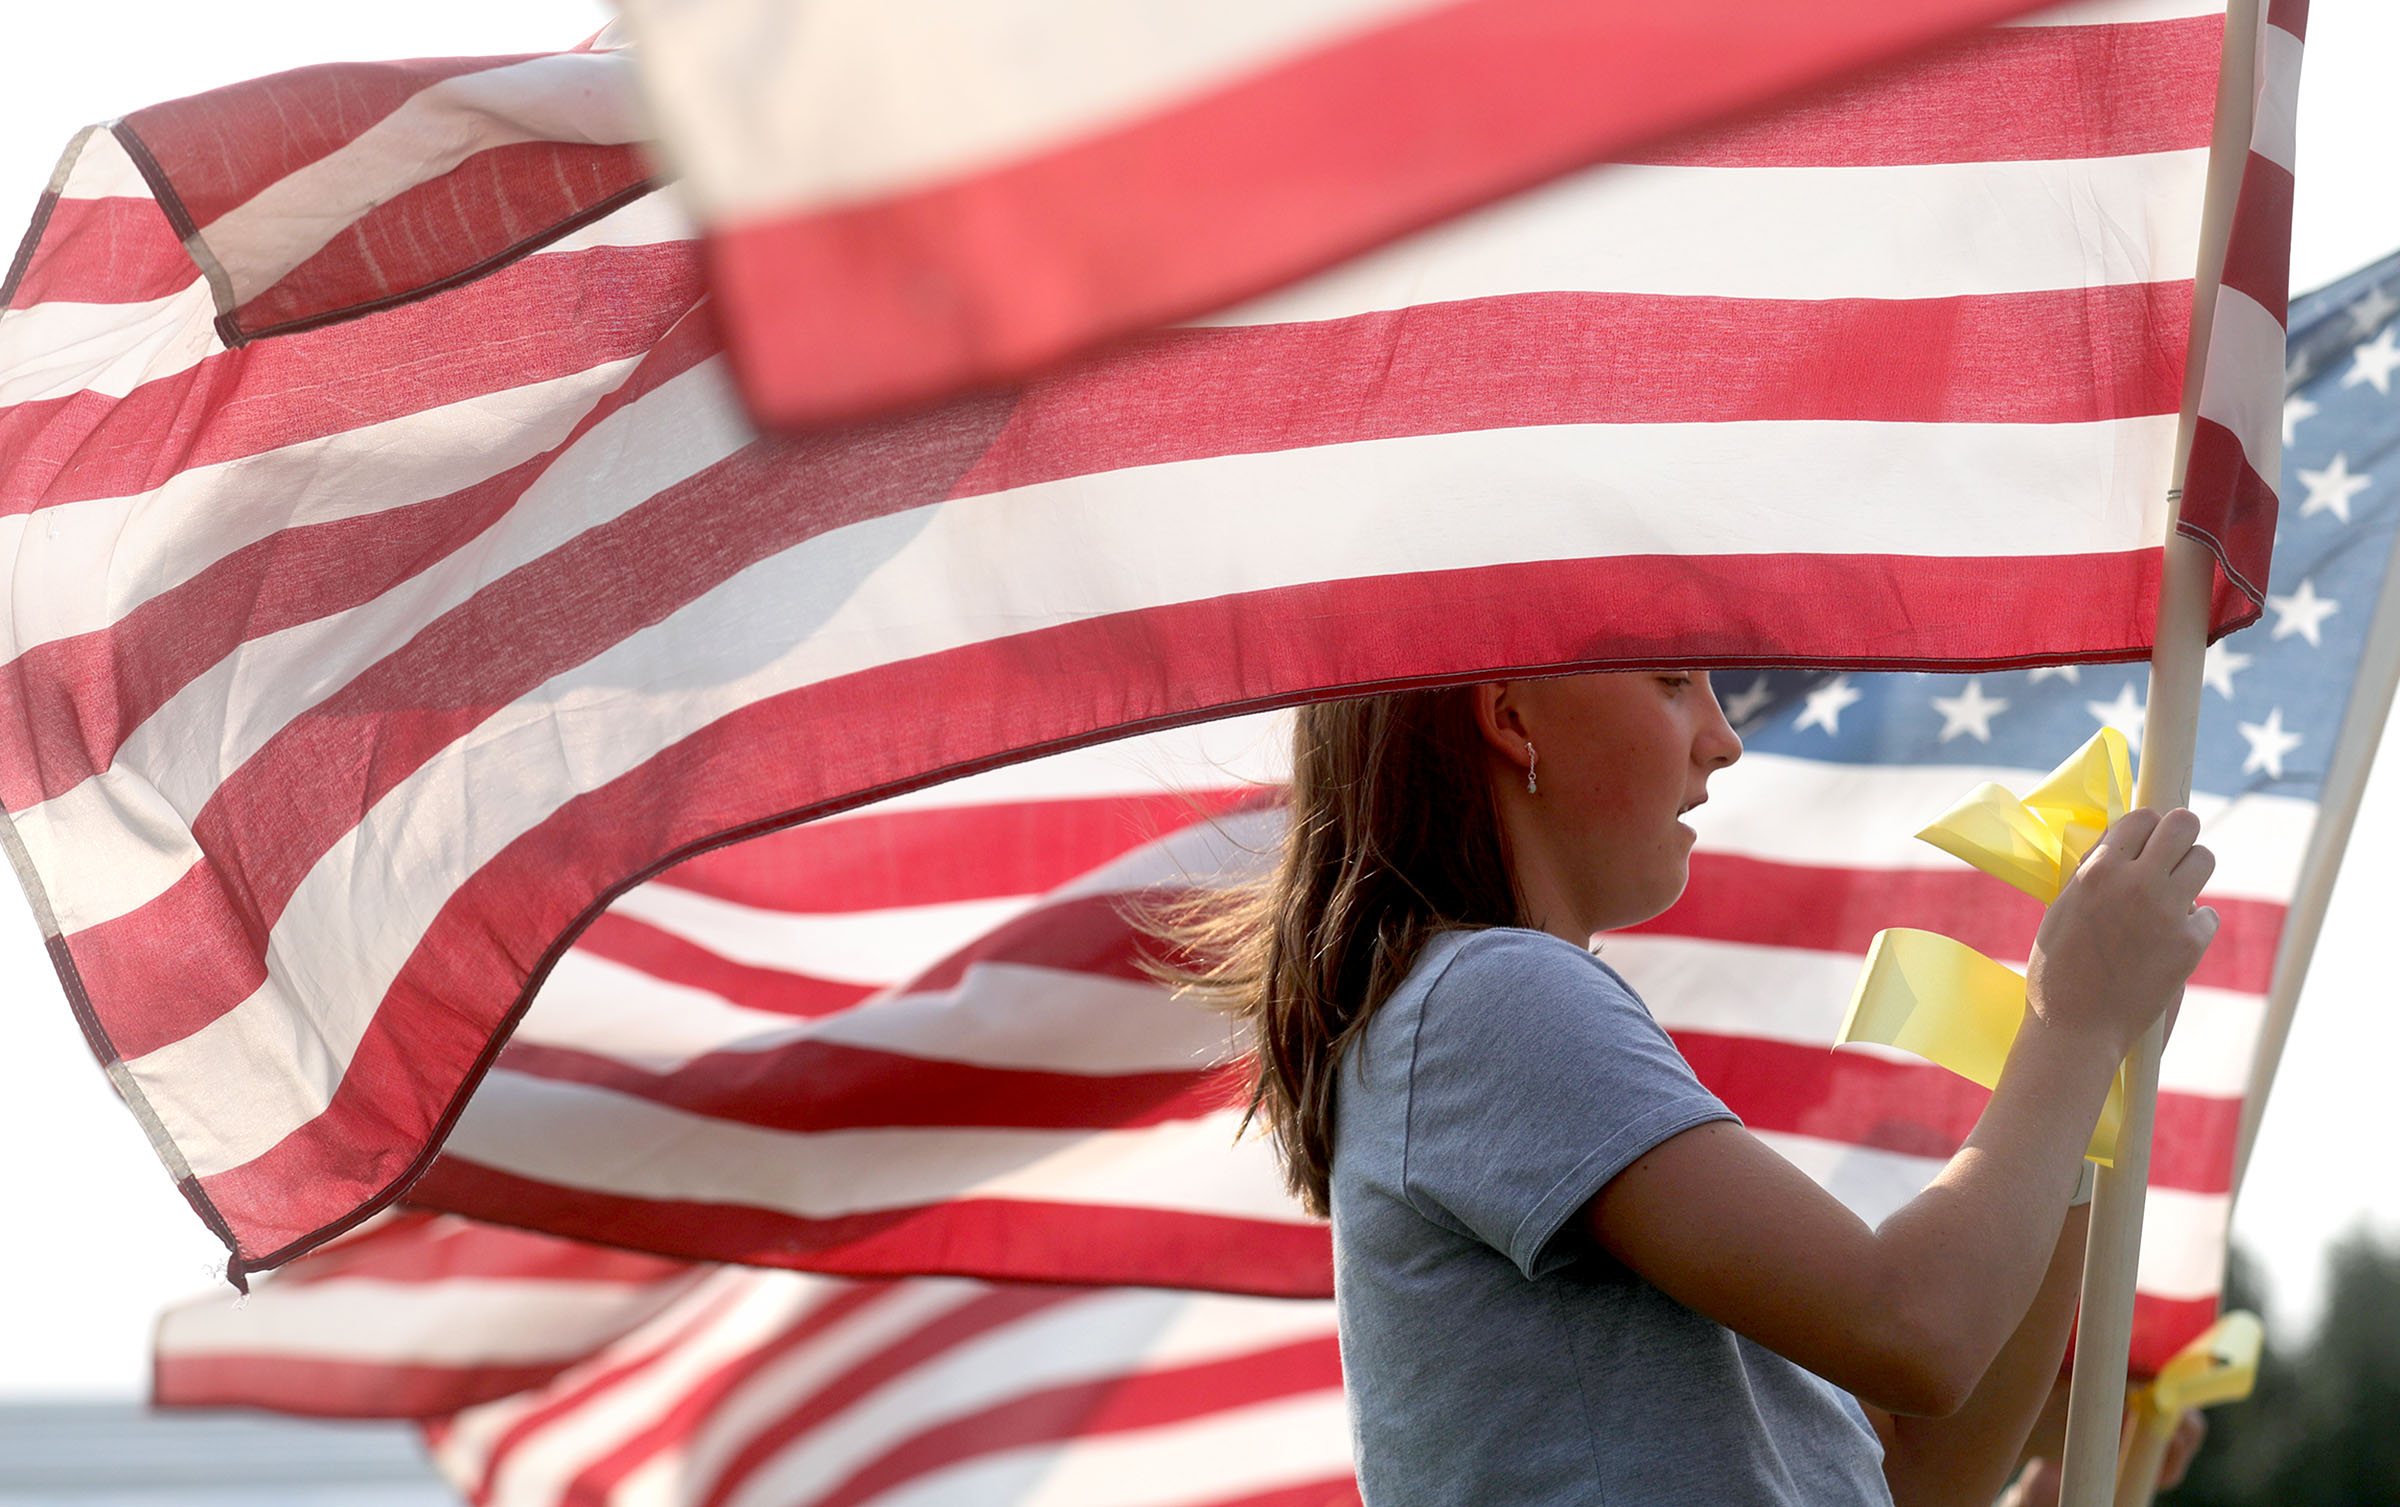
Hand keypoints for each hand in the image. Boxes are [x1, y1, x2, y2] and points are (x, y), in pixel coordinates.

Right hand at [2025, 808, 2216, 1058]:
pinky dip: (2193, 925)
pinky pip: (2206, 914)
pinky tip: (2171, 940)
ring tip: (2175, 892)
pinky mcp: (2189, 944)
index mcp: (2097, 872)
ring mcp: (2166, 912)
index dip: (2147, 827)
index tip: (2148, 838)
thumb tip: (2120, 847)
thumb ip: (2094, 875)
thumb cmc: (2059, 971)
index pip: (2140, 819)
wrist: (2075, 1028)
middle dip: (2181, 833)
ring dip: (2191, 871)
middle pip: (2183, 825)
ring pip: (2204, 860)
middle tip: (2174, 850)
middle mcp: (2135, 883)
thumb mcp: (2063, 909)